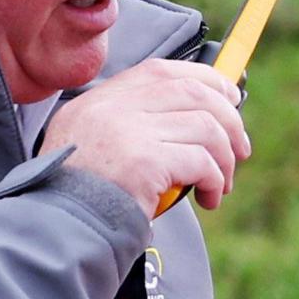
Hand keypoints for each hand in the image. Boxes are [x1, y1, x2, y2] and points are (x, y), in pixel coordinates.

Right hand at [40, 60, 250, 212]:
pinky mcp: (145, 161)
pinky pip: (202, 161)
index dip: (206, 81)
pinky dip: (215, 180)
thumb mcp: (92, 146)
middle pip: (193, 93)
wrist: (59, 227)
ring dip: (226, 158)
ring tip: (222, 185)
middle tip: (240, 150)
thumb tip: (195, 121)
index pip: (163, 71)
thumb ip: (131, 126)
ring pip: (206, 127)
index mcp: (101, 100)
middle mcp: (114, 107)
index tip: (229, 99)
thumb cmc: (80, 198)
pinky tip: (210, 197)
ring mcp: (129, 131)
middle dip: (229, 120)